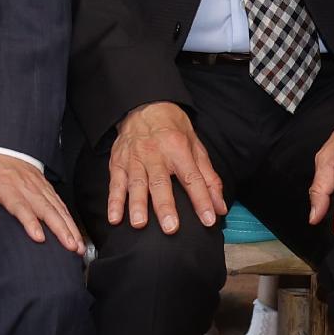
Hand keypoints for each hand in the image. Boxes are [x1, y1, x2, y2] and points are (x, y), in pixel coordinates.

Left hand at [0, 149, 85, 254]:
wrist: (1, 146)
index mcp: (7, 188)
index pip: (21, 206)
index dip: (30, 222)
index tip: (39, 237)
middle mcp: (27, 188)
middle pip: (46, 209)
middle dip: (60, 229)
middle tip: (69, 246)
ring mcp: (40, 188)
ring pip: (58, 209)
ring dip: (69, 227)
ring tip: (77, 245)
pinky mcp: (47, 188)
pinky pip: (61, 205)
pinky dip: (71, 220)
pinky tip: (76, 234)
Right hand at [105, 102, 224, 233]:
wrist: (145, 106)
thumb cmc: (173, 129)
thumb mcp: (196, 147)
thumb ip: (208, 178)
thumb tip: (220, 207)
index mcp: (178, 149)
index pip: (192, 178)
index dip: (201, 199)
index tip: (208, 219)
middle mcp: (155, 153)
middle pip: (161, 183)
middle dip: (165, 206)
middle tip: (170, 228)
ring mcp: (134, 158)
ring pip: (136, 183)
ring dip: (137, 205)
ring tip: (139, 224)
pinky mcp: (118, 162)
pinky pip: (115, 183)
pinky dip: (113, 201)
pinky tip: (114, 217)